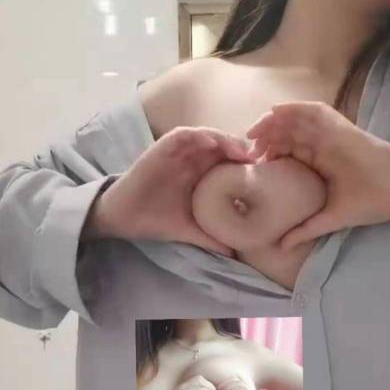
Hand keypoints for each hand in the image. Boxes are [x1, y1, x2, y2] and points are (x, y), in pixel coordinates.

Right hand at [89, 125, 254, 254]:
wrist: (124, 217)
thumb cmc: (155, 220)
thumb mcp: (189, 230)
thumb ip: (211, 238)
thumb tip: (235, 254)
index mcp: (201, 174)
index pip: (229, 162)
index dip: (247, 165)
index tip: (266, 175)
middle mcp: (192, 159)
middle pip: (224, 146)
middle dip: (243, 149)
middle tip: (261, 160)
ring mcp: (178, 152)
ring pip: (208, 136)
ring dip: (226, 140)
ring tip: (242, 152)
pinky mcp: (163, 148)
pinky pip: (185, 135)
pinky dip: (200, 136)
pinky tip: (212, 143)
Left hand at [247, 101, 389, 249]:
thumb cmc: (367, 203)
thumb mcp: (328, 218)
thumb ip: (304, 230)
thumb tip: (281, 247)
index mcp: (320, 161)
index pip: (288, 150)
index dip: (268, 153)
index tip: (250, 164)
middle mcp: (323, 144)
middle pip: (287, 133)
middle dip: (264, 137)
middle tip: (246, 151)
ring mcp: (330, 134)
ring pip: (295, 120)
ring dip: (272, 123)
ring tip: (252, 133)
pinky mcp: (339, 127)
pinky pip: (313, 111)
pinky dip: (293, 109)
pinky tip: (274, 112)